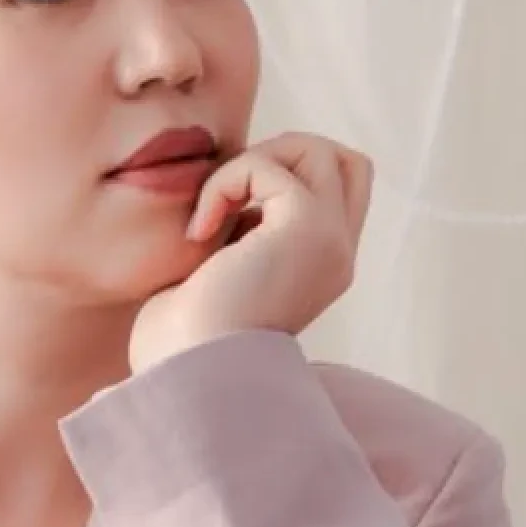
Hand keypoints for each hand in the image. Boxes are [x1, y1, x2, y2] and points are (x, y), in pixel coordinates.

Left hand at [128, 132, 372, 373]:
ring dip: (253, 161)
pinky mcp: (307, 228)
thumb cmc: (183, 340)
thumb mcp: (218, 271)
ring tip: (215, 210)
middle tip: (229, 198)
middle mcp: (337, 254)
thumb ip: (239, 228)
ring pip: (317, 149)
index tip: (229, 216)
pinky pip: (267, 167)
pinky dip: (223, 184)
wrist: (187, 378)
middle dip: (278, 155)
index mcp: (321, 267)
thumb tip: (228, 186)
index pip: (335, 191)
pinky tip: (200, 232)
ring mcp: (329, 241)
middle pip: (342, 160)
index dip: (283, 177)